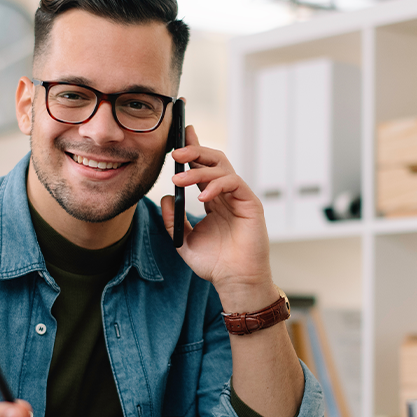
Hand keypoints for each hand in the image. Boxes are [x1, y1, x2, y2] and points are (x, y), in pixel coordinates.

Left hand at [162, 126, 273, 298]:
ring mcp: (239, 197)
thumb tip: (165, 197)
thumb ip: (173, 219)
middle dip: (194, 151)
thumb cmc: (214, 264)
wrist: (234, 281)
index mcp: (212, 199)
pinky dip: (216, 185)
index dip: (192, 149)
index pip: (202, 167)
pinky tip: (202, 197)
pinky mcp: (250, 203)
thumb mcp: (183, 240)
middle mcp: (226, 194)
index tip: (179, 135)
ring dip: (198, 169)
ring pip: (221, 167)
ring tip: (179, 179)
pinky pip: (234, 183)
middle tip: (174, 153)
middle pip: (213, 160)